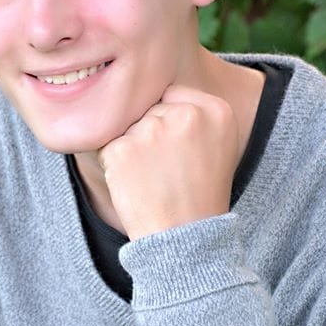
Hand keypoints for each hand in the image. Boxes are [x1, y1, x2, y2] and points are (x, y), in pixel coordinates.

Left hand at [98, 85, 238, 240]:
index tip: (179, 153)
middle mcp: (186, 114)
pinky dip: (115, 165)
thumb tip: (152, 86)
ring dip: (131, 149)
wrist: (185, 239)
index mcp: (216, 109)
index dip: (169, 124)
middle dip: (149, 135)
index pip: (172, 95)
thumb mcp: (218, 145)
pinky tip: (136, 185)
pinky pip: (107, 144)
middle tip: (167, 171)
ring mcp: (153, 130)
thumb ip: (195, 111)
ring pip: (127, 125)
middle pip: (148, 109)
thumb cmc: (199, 193)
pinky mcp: (123, 148)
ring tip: (153, 179)